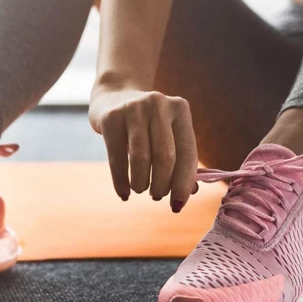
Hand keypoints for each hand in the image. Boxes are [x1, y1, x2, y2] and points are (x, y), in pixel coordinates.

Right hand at [89, 86, 197, 211]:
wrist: (113, 96)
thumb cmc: (147, 124)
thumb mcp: (167, 133)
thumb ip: (181, 159)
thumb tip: (191, 192)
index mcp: (180, 109)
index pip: (187, 152)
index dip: (184, 183)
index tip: (178, 205)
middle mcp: (159, 105)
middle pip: (165, 157)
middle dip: (162, 185)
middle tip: (156, 196)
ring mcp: (133, 108)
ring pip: (141, 158)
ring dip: (141, 183)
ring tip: (140, 189)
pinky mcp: (111, 117)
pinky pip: (117, 158)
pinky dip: (121, 182)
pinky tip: (124, 194)